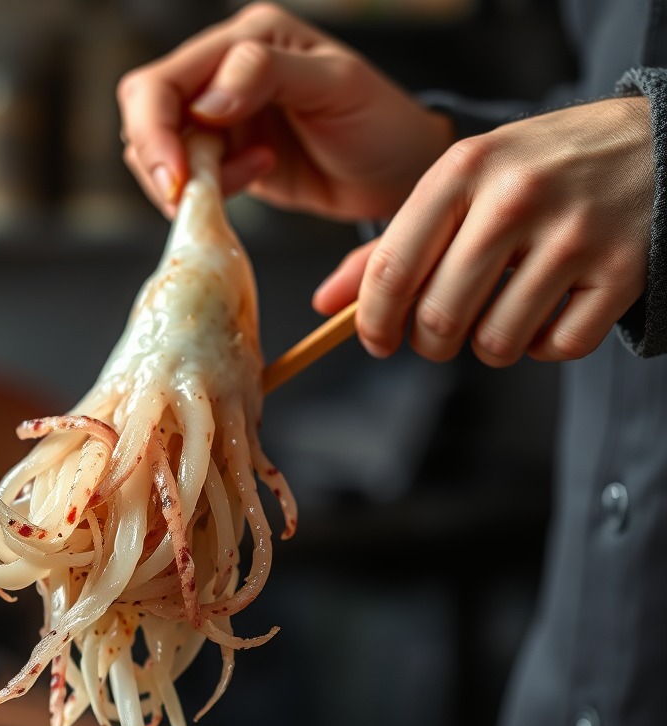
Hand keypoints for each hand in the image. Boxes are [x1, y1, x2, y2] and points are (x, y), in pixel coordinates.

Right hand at [117, 2, 452, 219]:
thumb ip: (269, 74)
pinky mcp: (227, 155)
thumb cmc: (381, 122)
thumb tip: (207, 100)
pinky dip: (206, 191)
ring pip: (160, 149)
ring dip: (189, 178)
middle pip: (147, 111)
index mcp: (248, 38)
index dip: (156, 132)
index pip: (164, 80)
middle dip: (157, 159)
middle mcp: (225, 70)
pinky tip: (255, 177)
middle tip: (186, 197)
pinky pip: (188, 176)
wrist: (397, 171)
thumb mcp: (337, 85)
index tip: (178, 180)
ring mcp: (222, 115)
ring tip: (252, 176)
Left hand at [314, 97, 653, 365]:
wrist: (654, 143)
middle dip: (429, 343)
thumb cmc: (537, 170)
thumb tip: (326, 305)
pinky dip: (543, 345)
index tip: (377, 340)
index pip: (391, 270)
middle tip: (440, 332)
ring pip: (495, 343)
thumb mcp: (462, 183)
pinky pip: (555, 348)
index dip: (372, 323)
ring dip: (487, 346)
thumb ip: (392, 244)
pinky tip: (549, 310)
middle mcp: (515, 199)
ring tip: (500, 311)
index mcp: (464, 170)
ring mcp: (572, 236)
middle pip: (439, 319)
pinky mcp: (621, 272)